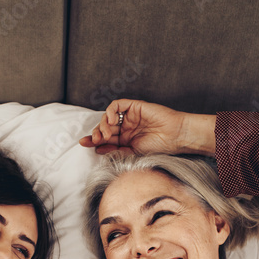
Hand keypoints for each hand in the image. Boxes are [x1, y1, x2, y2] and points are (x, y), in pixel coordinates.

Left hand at [79, 99, 215, 156]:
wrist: (175, 137)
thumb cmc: (159, 147)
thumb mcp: (133, 153)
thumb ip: (115, 150)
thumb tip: (97, 149)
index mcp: (126, 139)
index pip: (106, 138)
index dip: (94, 140)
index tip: (84, 143)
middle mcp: (126, 127)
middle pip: (105, 127)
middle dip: (97, 132)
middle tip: (95, 140)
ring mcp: (130, 116)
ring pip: (108, 116)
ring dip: (103, 124)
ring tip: (107, 134)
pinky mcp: (134, 106)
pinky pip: (117, 105)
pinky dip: (110, 111)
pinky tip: (112, 120)